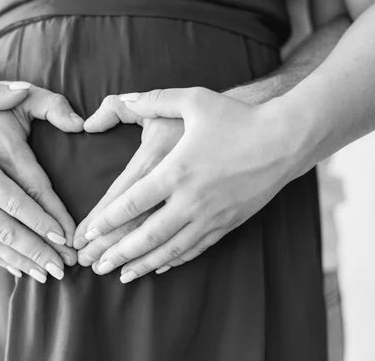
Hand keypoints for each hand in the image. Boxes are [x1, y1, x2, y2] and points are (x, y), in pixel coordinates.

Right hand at [0, 80, 82, 282]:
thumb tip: (23, 86)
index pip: (13, 200)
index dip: (39, 220)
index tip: (62, 236)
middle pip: (8, 229)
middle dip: (38, 250)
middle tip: (64, 267)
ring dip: (23, 261)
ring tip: (49, 277)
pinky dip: (1, 260)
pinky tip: (21, 272)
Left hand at [79, 87, 296, 282]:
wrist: (286, 139)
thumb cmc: (238, 117)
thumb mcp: (194, 99)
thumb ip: (154, 99)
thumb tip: (124, 98)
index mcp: (176, 170)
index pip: (133, 202)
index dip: (108, 220)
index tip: (88, 233)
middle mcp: (191, 199)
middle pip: (147, 234)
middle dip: (118, 252)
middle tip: (95, 266)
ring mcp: (211, 215)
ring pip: (171, 249)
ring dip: (143, 264)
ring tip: (122, 276)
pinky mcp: (229, 223)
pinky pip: (197, 248)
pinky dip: (175, 260)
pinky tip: (161, 267)